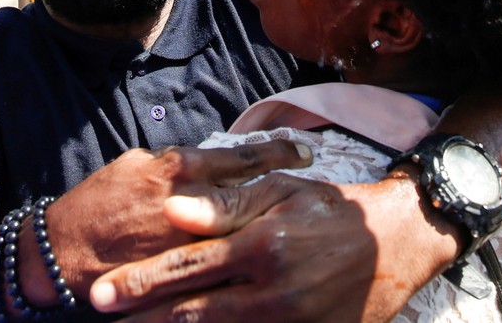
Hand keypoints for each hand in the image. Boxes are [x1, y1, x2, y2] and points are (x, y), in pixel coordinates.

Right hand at [21, 141, 310, 304]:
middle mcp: (192, 206)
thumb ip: (181, 165)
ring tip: (304, 219)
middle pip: (257, 194)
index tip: (304, 149)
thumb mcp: (138, 165)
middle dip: (290, 188)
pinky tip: (269, 253)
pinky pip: (225, 261)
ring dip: (276, 221)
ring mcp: (192, 243)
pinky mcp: (185, 272)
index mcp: (180, 171)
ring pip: (247, 230)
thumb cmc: (99, 202)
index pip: (243, 157)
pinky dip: (248, 254)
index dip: (278, 152)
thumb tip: (213, 162)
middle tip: (318, 183)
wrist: (65, 253)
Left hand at [88, 175, 454, 321]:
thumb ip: (228, 204)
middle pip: (192, 314)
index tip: (103, 294)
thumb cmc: (334, 209)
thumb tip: (174, 212)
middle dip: (143, 319)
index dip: (141, 284)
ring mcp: (290, 322)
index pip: (187, 269)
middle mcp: (273, 292)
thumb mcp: (284, 192)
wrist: (399, 243)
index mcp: (263, 246)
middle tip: (104, 316)